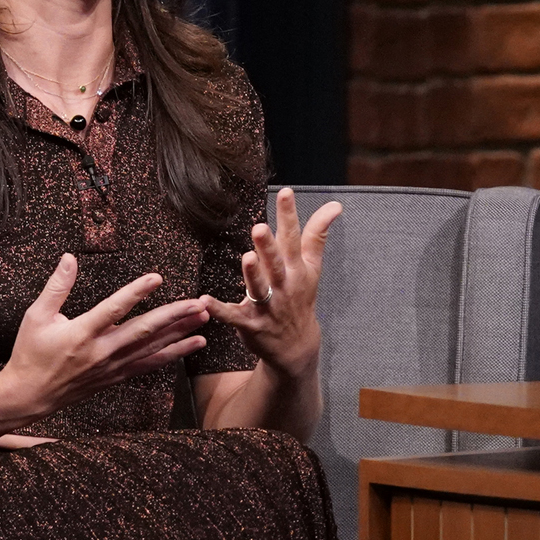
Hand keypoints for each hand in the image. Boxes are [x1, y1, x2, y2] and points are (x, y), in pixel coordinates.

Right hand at [0, 255, 208, 423]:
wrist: (29, 396)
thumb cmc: (31, 354)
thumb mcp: (36, 316)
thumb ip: (56, 287)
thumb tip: (69, 258)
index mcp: (80, 334)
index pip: (113, 309)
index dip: (136, 293)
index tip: (156, 278)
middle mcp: (101, 352)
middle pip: (143, 331)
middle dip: (174, 316)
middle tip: (199, 303)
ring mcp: (111, 366)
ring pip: (152, 348)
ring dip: (180, 334)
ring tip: (204, 320)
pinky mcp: (116, 377)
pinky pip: (150, 364)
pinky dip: (172, 354)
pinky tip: (192, 345)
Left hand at [199, 186, 342, 383]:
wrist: (297, 346)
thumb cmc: (301, 298)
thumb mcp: (312, 267)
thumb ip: (318, 234)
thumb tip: (335, 205)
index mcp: (296, 269)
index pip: (293, 239)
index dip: (289, 216)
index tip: (286, 193)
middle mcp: (283, 286)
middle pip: (275, 264)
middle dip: (269, 247)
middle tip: (260, 228)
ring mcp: (268, 307)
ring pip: (258, 288)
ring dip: (252, 275)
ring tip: (247, 258)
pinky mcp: (251, 324)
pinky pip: (233, 316)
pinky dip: (218, 310)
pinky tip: (203, 300)